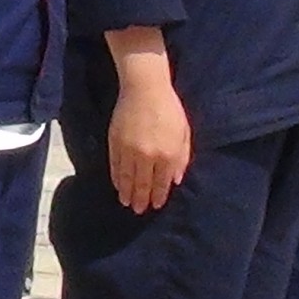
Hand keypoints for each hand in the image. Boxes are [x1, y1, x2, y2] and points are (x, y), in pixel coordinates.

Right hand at [104, 34, 189, 211]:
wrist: (144, 88)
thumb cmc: (169, 108)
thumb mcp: (183, 133)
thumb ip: (181, 158)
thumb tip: (175, 180)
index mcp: (167, 155)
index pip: (162, 183)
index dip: (158, 196)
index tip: (155, 205)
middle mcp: (148, 156)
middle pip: (143, 184)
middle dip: (141, 199)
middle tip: (139, 210)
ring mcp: (129, 150)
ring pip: (127, 178)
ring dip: (127, 192)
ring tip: (126, 203)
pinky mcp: (115, 143)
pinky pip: (115, 166)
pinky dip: (116, 177)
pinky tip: (117, 185)